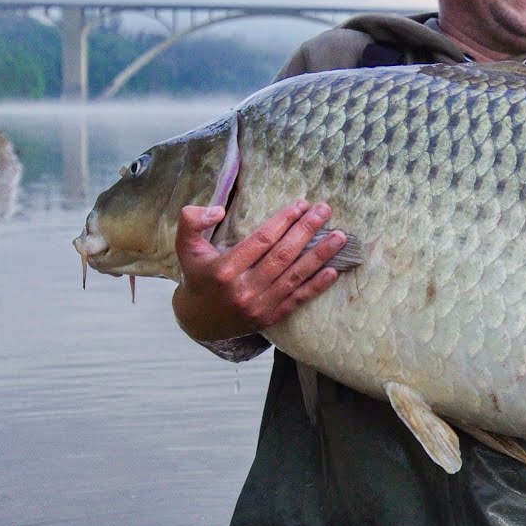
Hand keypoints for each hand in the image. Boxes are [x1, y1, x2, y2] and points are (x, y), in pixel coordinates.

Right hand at [171, 200, 347, 341]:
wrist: (198, 322)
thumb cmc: (196, 276)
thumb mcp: (185, 247)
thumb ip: (192, 222)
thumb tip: (217, 209)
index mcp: (224, 269)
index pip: (262, 240)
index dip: (284, 220)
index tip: (301, 204)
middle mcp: (243, 289)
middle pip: (283, 255)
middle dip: (307, 230)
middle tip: (325, 210)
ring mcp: (259, 306)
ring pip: (295, 276)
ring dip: (320, 255)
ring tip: (340, 237)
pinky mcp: (270, 318)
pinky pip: (297, 300)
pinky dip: (317, 286)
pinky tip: (333, 271)